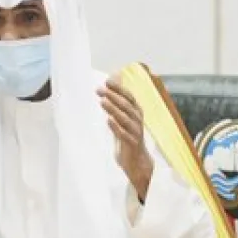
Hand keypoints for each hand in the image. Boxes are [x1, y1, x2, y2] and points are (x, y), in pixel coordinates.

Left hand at [98, 76, 153, 199]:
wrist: (136, 160)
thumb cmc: (128, 135)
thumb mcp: (124, 115)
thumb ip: (119, 98)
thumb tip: (114, 77)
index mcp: (136, 112)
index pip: (129, 96)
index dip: (119, 88)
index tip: (107, 81)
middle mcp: (137, 120)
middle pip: (126, 105)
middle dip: (113, 96)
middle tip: (99, 90)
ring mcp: (135, 132)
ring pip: (125, 118)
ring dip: (113, 109)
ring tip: (102, 102)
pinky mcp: (131, 143)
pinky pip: (123, 134)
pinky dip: (116, 127)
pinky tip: (108, 120)